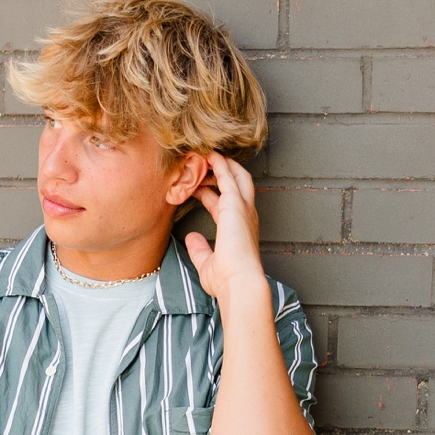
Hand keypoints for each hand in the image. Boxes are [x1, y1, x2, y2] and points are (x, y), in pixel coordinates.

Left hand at [183, 152, 269, 310]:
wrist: (239, 282)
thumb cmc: (226, 279)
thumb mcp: (207, 262)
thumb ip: (199, 249)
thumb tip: (190, 238)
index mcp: (237, 230)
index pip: (223, 205)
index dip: (209, 195)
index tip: (196, 189)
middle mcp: (244, 216)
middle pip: (236, 184)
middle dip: (222, 172)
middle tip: (204, 164)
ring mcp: (242, 208)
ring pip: (235, 175)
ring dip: (222, 164)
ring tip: (206, 153)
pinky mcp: (235, 203)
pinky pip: (227, 176)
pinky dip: (219, 163)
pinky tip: (209, 154)